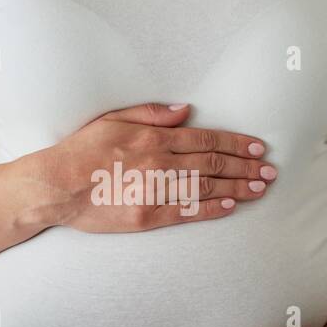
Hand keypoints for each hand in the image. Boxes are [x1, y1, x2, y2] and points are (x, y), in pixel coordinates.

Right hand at [34, 103, 276, 232]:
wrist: (56, 186)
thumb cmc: (81, 151)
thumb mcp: (113, 119)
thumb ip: (151, 113)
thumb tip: (184, 110)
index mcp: (154, 138)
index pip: (206, 138)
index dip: (237, 143)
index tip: (258, 147)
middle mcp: (160, 163)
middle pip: (214, 163)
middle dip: (247, 166)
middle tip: (270, 170)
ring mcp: (155, 191)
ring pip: (207, 188)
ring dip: (239, 188)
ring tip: (261, 188)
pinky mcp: (147, 216)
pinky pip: (188, 212)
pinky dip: (213, 209)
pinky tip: (232, 207)